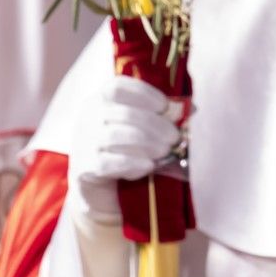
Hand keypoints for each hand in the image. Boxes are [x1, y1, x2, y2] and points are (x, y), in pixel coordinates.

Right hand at [68, 74, 185, 225]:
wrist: (105, 189)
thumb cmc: (129, 150)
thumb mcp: (143, 128)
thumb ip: (163, 116)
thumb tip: (190, 109)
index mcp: (101, 101)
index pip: (117, 87)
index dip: (144, 94)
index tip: (165, 107)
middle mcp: (88, 118)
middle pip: (124, 113)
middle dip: (156, 125)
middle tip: (175, 138)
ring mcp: (84, 142)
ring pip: (117, 136)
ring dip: (148, 143)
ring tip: (165, 151)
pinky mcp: (85, 167)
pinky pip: (109, 162)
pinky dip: (133, 163)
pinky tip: (148, 166)